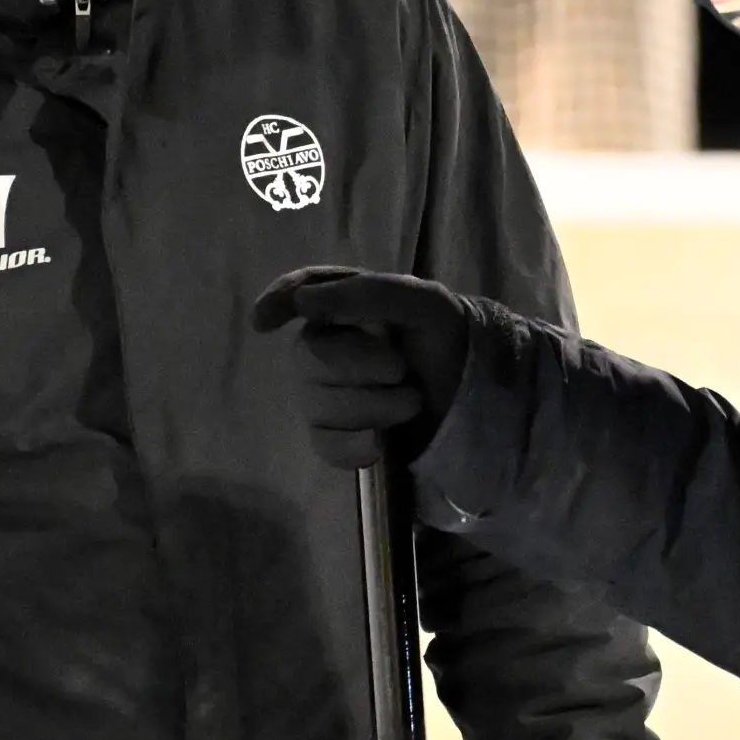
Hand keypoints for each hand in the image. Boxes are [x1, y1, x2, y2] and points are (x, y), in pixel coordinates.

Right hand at [250, 266, 473, 468]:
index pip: (299, 294)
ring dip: (370, 406)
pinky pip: (324, 444)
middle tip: (400, 369)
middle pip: (306, 358)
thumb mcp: (423, 303)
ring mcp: (328, 394)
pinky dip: (354, 445)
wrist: (476, 394)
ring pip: (316, 404)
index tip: (264, 322)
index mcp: (345, 304)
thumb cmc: (447, 339)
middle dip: (356, 366)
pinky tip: (379, 442)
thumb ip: (366, 294)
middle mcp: (327, 346)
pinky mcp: (338, 436)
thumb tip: (304, 301)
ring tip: (411, 402)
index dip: (277, 303)